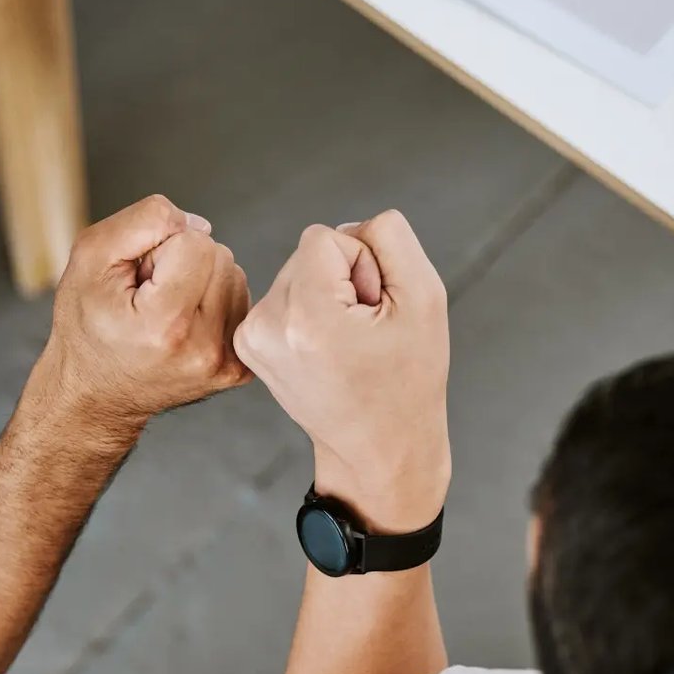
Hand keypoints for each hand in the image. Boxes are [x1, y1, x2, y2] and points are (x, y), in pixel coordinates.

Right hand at [36, 195, 252, 432]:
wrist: (94, 394)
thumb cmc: (86, 325)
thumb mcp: (89, 258)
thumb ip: (142, 221)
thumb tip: (197, 224)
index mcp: (166, 324)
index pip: (196, 242)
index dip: (161, 249)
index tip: (138, 280)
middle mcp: (202, 349)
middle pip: (220, 257)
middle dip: (183, 263)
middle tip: (148, 296)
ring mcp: (224, 364)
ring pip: (235, 277)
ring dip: (201, 281)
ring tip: (164, 310)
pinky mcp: (237, 370)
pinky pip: (241, 304)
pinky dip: (214, 304)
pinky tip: (184, 323)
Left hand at [235, 210, 449, 532]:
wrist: (379, 448)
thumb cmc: (408, 380)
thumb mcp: (425, 298)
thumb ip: (389, 238)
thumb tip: (350, 226)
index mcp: (307, 317)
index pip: (326, 236)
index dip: (364, 266)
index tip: (374, 312)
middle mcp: (267, 326)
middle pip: (308, 252)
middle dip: (343, 280)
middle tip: (364, 332)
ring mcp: (251, 338)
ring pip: (297, 271)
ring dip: (327, 296)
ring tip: (347, 343)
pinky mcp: (248, 344)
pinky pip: (285, 295)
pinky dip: (309, 311)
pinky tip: (327, 348)